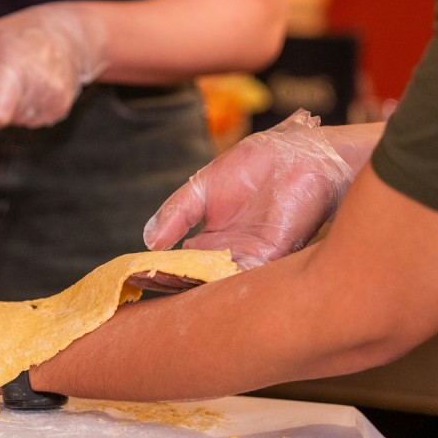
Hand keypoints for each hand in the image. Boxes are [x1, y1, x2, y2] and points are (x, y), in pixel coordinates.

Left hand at [0, 2, 107, 127]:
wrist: (67, 34)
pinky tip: (34, 85)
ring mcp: (54, 100)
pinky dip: (27, 106)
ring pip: (18, 121)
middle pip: (5, 118)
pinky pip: (32, 119)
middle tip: (3, 78)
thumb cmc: (20, 35)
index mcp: (19, 68)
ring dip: (12, 105)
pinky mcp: (61, 108)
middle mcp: (41, 86)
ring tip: (21, 78)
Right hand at [142, 109, 353, 269]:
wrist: (304, 155)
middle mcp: (230, 254)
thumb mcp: (203, 186)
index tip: (134, 272)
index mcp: (213, 240)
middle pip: (194, 279)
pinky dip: (217, 278)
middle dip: (167, 282)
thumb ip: (177, 212)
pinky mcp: (270, 256)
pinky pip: (241, 276)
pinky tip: (194, 276)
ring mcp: (249, 258)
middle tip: (141, 281)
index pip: (179, 264)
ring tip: (161, 279)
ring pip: (213, 282)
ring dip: (188, 282)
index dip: (157, 269)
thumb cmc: (260, 164)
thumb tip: (149, 241)